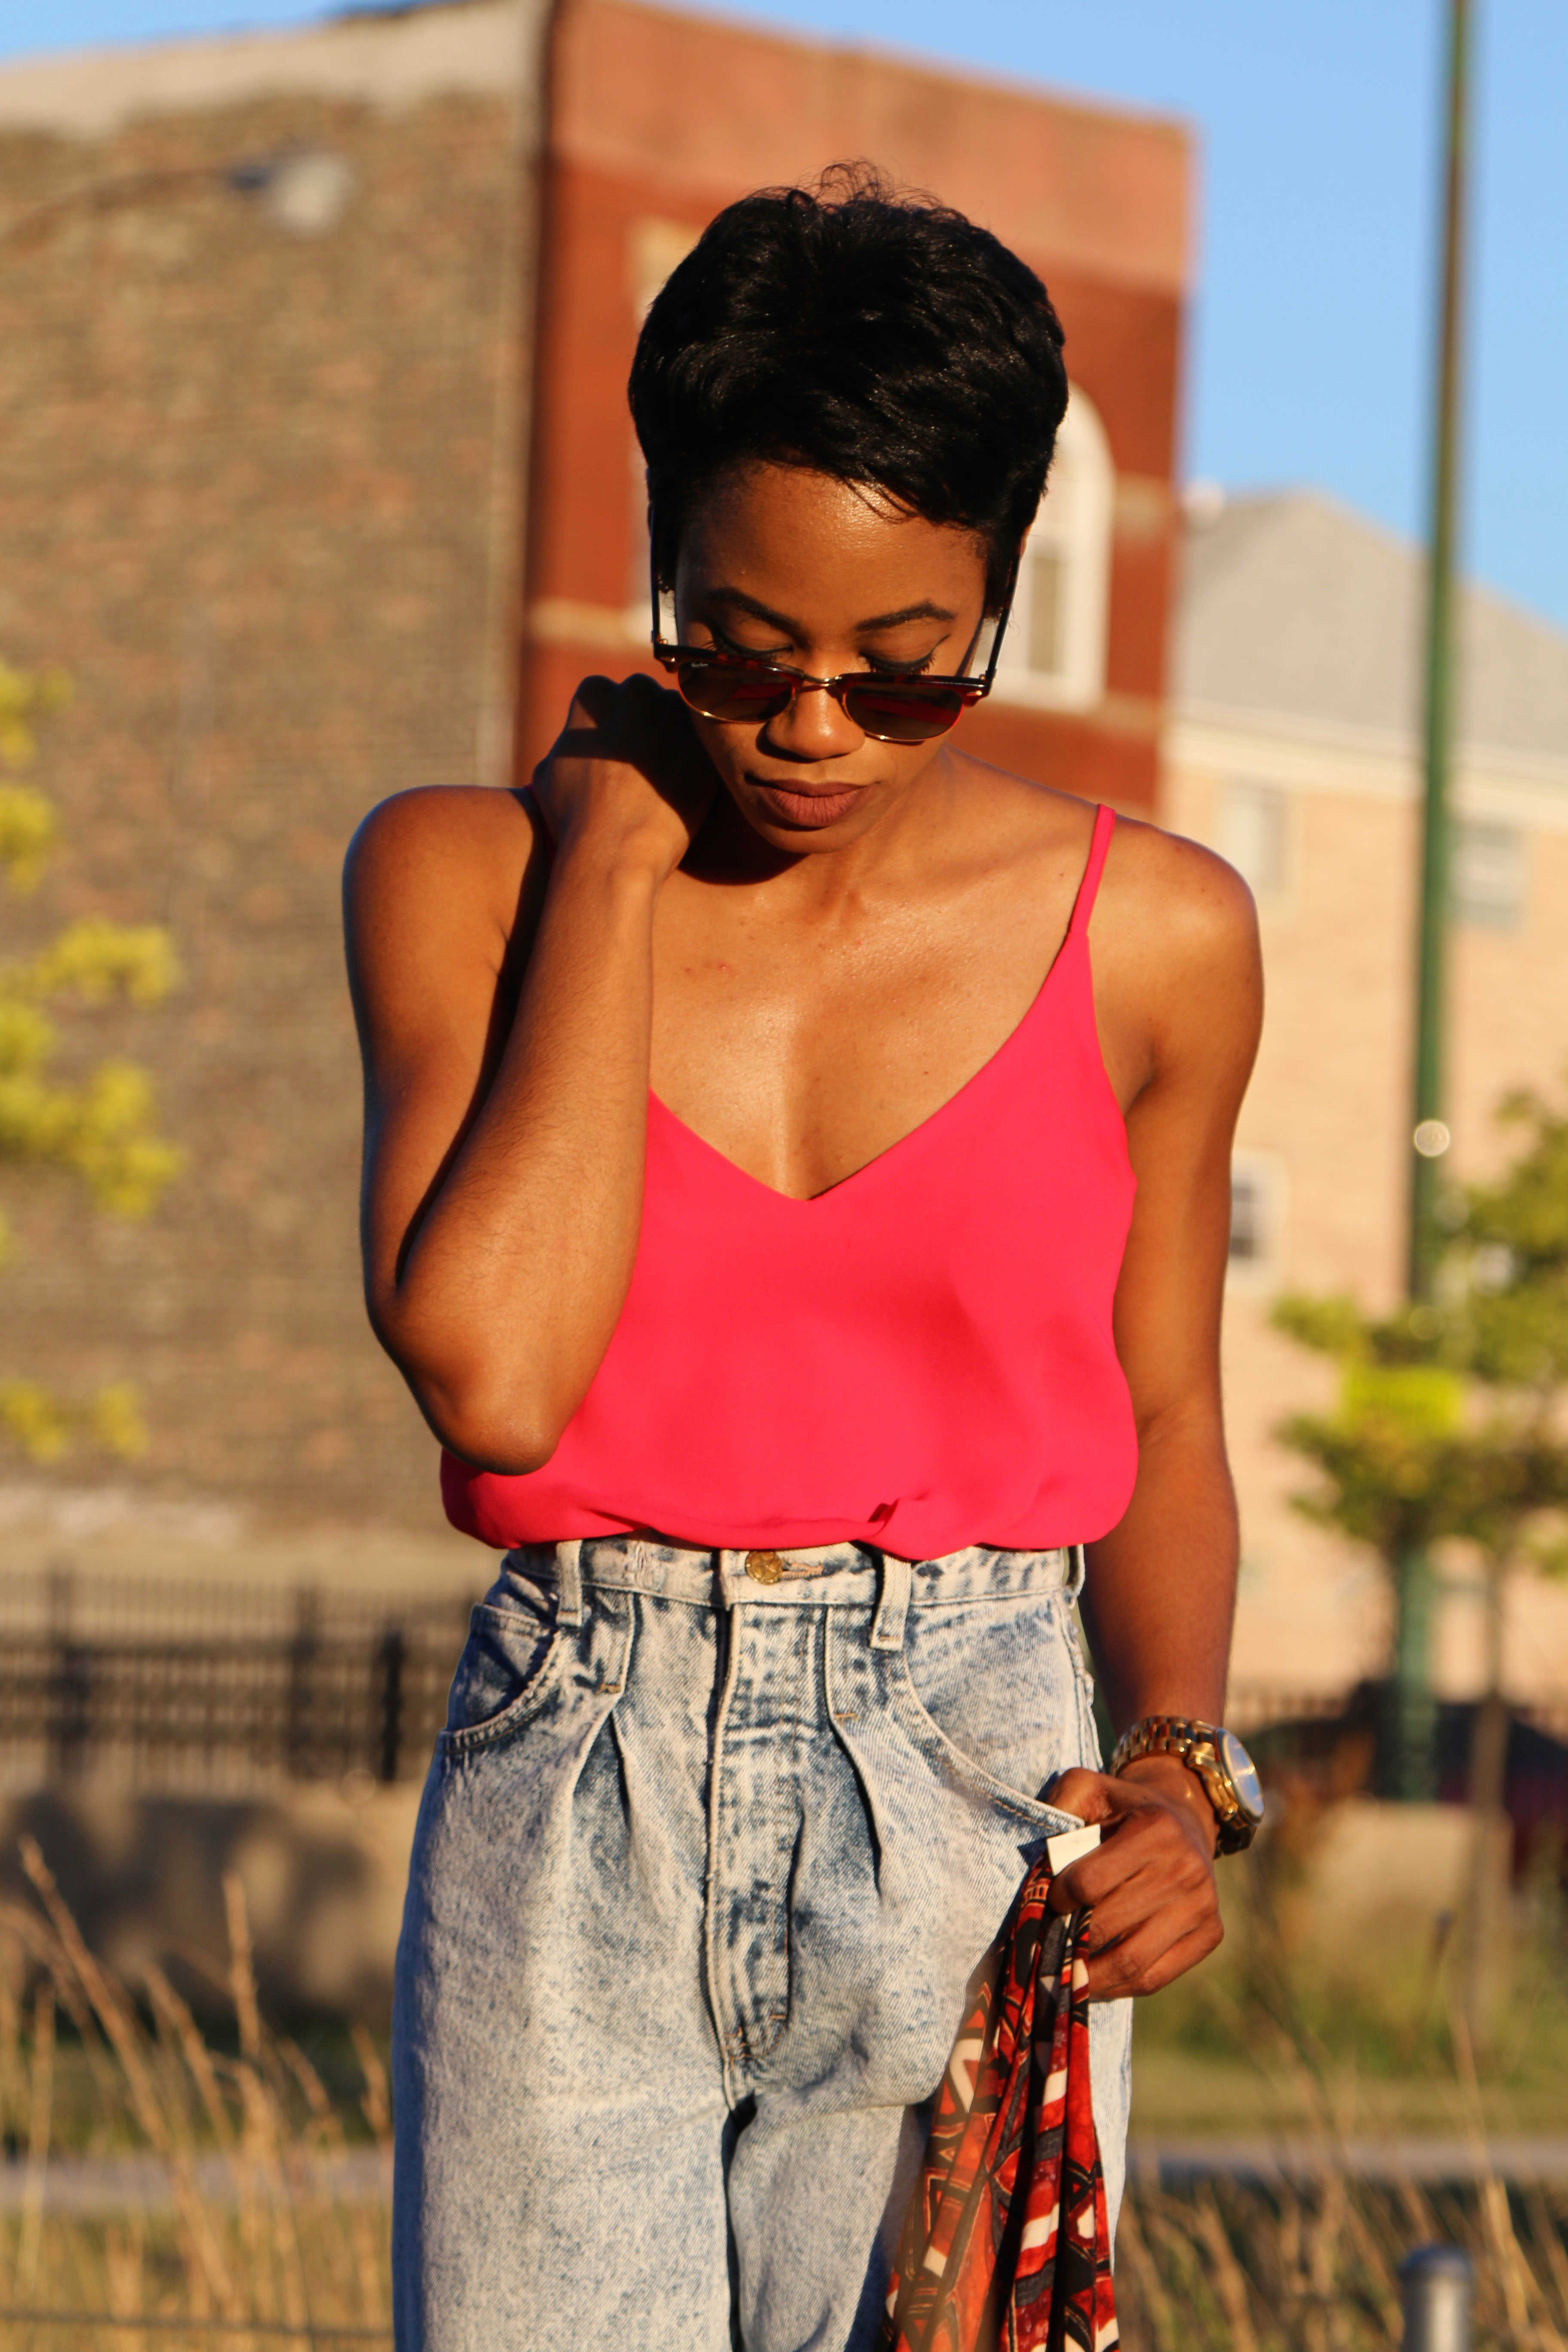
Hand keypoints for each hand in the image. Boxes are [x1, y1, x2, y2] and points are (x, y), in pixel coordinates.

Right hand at [530, 674, 717, 879]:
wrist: (615, 849)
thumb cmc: (574, 816)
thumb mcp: (547, 773)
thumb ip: (565, 744)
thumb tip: (571, 744)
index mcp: (594, 691)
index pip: (611, 699)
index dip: (614, 730)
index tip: (616, 756)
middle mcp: (637, 690)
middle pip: (647, 701)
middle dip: (647, 726)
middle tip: (642, 769)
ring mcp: (676, 713)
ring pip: (679, 719)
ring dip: (675, 741)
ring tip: (664, 782)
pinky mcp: (706, 741)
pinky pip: (705, 745)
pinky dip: (697, 763)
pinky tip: (685, 790)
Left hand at [1044, 1758, 1221, 1999]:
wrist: (1184, 1819)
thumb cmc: (1123, 1808)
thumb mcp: (1088, 1788)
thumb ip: (1059, 1806)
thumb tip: (1039, 1860)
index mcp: (1155, 1828)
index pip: (1089, 1882)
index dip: (1058, 1898)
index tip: (1046, 1901)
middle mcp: (1185, 1868)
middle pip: (1108, 1925)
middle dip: (1068, 1940)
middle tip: (1044, 1946)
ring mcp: (1202, 1905)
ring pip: (1131, 1961)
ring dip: (1088, 1976)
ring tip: (1061, 1976)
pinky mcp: (1211, 1933)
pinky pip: (1155, 1977)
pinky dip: (1118, 1988)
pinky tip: (1093, 1981)